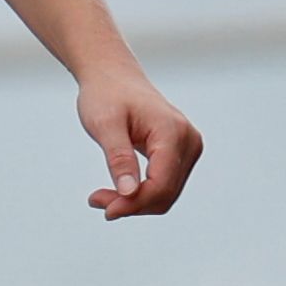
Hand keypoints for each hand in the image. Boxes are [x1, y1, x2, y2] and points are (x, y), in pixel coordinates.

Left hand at [76, 62, 201, 219]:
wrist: (113, 76)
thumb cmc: (106, 94)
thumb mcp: (105, 125)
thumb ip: (119, 158)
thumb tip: (129, 193)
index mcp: (173, 132)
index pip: (161, 185)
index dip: (134, 204)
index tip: (104, 209)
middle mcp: (189, 141)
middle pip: (165, 194)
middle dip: (132, 205)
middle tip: (96, 201)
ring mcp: (189, 147)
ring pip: (166, 194)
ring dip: (135, 202)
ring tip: (102, 197)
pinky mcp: (181, 153)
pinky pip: (165, 185)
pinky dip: (141, 193)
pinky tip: (117, 191)